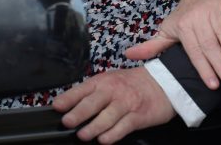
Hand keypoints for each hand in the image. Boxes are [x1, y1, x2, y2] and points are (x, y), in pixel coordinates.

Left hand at [53, 67, 175, 143]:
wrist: (163, 83)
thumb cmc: (133, 84)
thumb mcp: (111, 81)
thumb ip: (92, 93)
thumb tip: (70, 108)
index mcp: (103, 81)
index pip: (82, 89)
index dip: (69, 98)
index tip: (58, 106)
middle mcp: (114, 91)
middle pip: (94, 102)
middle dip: (79, 113)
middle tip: (68, 122)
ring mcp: (126, 103)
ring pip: (107, 116)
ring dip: (94, 127)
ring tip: (83, 135)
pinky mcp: (138, 116)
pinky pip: (124, 126)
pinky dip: (113, 134)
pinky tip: (104, 140)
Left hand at [125, 0, 220, 89]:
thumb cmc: (185, 17)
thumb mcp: (168, 30)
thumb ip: (152, 45)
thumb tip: (128, 56)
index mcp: (183, 26)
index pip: (194, 52)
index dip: (203, 69)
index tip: (212, 85)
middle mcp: (197, 16)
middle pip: (209, 44)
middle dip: (219, 65)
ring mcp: (212, 7)